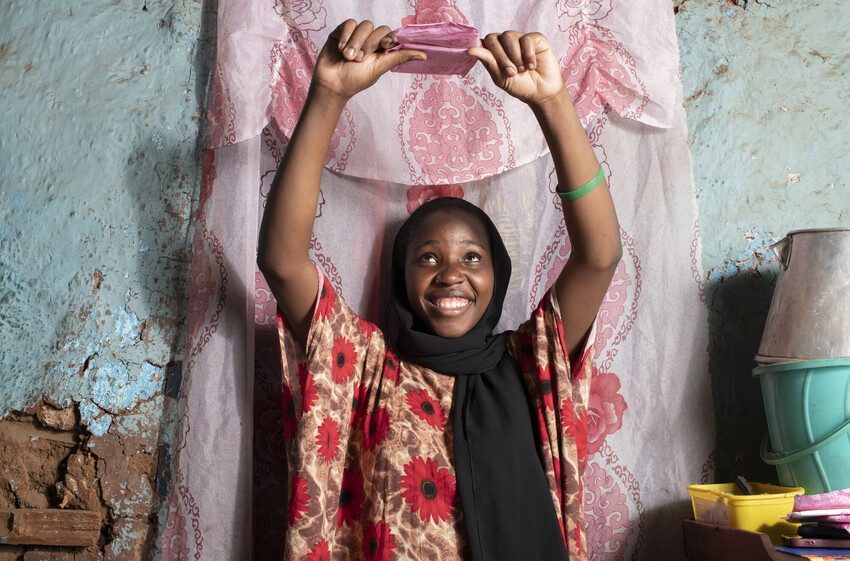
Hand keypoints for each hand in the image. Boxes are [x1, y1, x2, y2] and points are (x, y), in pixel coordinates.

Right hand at [312, 19, 426, 100]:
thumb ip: (399, 57)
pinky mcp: (341, 31)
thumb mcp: (379, 68)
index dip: (389, 37)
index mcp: (381, 49)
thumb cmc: (355, 80)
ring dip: (356, 42)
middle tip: (360, 59)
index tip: (385, 45)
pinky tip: (341, 49)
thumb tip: (425, 55)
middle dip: (370, 43)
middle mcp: (369, 40)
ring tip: (348, 57)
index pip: (391, 34)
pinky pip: (349, 24)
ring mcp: (356, 35)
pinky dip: (345, 37)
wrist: (332, 84)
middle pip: (377, 28)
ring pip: (363, 25)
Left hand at [468, 31, 564, 106]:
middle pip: (493, 38)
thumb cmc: (520, 86)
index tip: (471, 52)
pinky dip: (528, 55)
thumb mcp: (500, 77)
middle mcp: (506, 43)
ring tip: (522, 70)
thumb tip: (470, 49)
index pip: (483, 42)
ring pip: (509, 36)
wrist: (541, 93)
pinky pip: (526, 39)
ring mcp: (520, 39)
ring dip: (514, 56)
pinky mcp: (535, 39)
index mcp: (495, 51)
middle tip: (511, 72)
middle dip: (500, 56)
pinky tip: (532, 66)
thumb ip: (488, 62)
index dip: (479, 47)